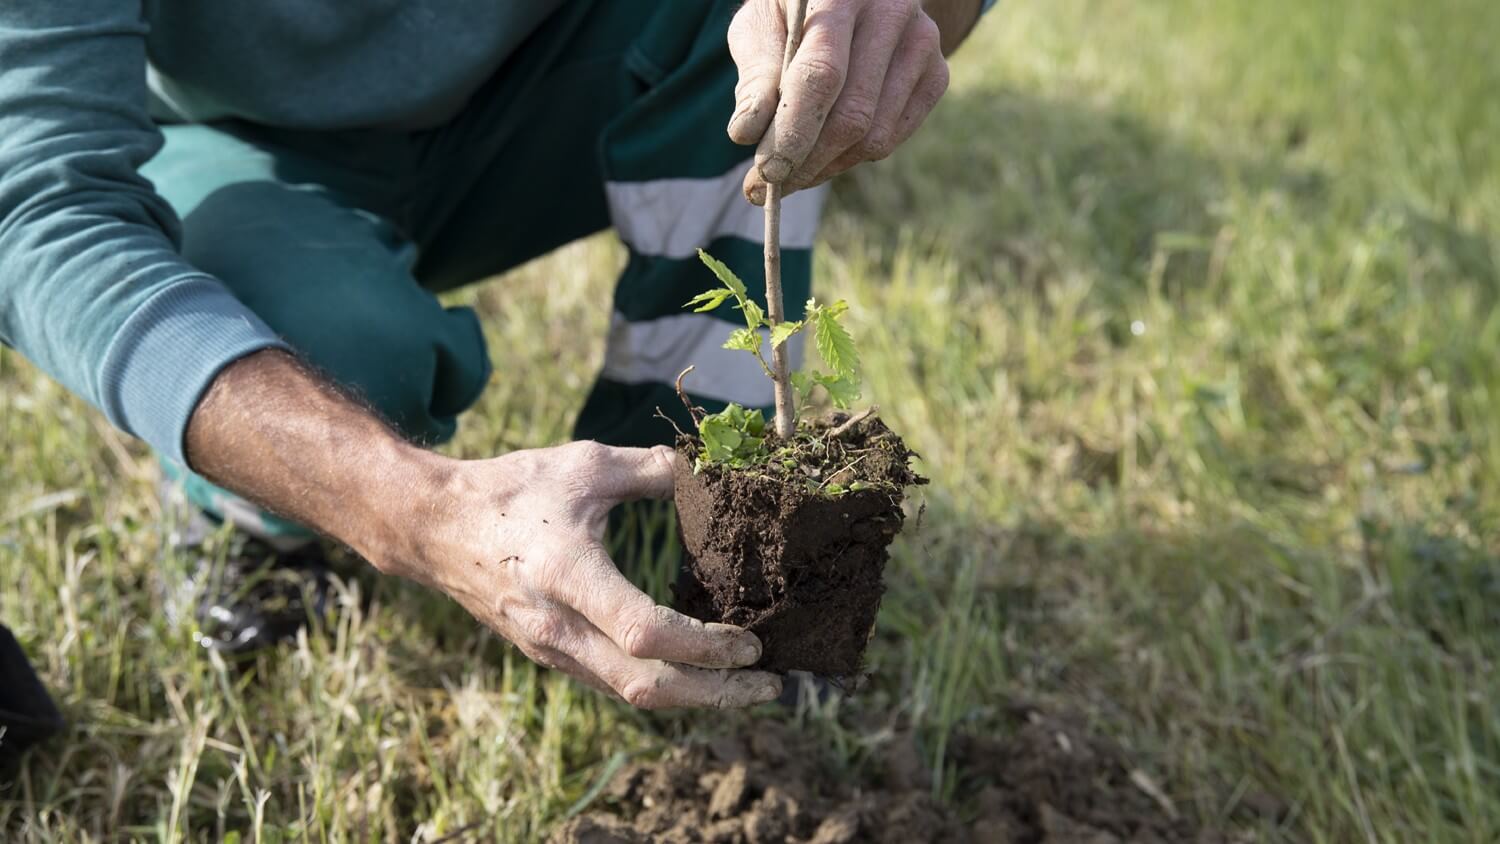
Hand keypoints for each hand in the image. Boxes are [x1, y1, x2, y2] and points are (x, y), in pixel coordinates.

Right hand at [400, 441, 782, 709]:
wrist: (435, 527)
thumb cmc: (513, 489)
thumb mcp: (585, 464)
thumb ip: (654, 469)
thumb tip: (714, 471)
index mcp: (567, 575)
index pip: (646, 633)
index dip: (706, 647)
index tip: (753, 642)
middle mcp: (558, 626)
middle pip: (647, 687)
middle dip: (716, 693)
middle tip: (770, 684)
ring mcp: (551, 649)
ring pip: (631, 695)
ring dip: (695, 697)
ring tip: (746, 685)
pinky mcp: (550, 656)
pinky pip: (614, 684)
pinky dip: (662, 685)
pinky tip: (697, 673)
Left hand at [728, 0, 951, 203]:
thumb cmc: (792, 11)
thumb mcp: (760, 24)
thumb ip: (754, 74)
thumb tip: (746, 133)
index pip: (821, 75)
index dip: (793, 131)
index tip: (766, 172)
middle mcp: (891, 14)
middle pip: (853, 116)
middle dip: (807, 162)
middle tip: (768, 186)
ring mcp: (922, 44)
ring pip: (875, 137)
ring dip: (827, 167)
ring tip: (792, 171)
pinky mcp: (937, 73)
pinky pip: (893, 138)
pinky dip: (852, 158)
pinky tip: (824, 152)